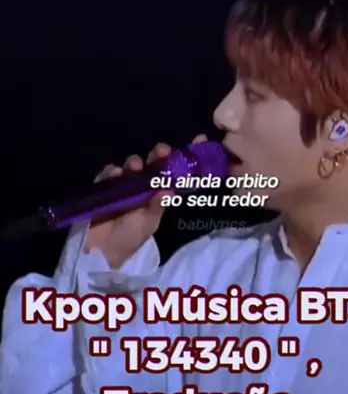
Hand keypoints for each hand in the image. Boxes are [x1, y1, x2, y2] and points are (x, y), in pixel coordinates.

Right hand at [85, 134, 207, 267]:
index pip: (174, 171)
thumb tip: (169, 190)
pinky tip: (114, 174)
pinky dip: (111, 172)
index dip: (184, 157)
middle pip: (153, 163)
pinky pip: (108, 175)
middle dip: (158, 155)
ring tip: (135, 166)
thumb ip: (157, 206)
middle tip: (162, 151)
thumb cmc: (131, 236)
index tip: (198, 141)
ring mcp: (124, 184)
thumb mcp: (148, 222)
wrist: (104, 252)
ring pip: (131, 167)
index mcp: (159, 192)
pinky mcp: (104, 187)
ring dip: (134, 163)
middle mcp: (143, 185)